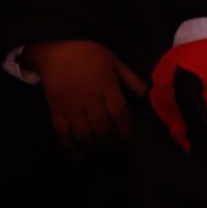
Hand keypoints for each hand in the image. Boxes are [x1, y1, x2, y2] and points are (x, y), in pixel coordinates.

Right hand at [26, 38, 147, 155]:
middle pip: (102, 127)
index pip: (119, 113)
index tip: (130, 139)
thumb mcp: (115, 62)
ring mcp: (71, 106)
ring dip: (94, 146)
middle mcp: (89, 98)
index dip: (126, 130)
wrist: (56, 51)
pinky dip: (70, 146)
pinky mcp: (56, 110)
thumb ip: (132, 80)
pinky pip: (62, 133)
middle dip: (111, 141)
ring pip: (83, 133)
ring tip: (101, 150)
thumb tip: (150, 93)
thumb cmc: (90, 55)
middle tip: (117, 148)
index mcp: (106, 86)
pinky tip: (79, 155)